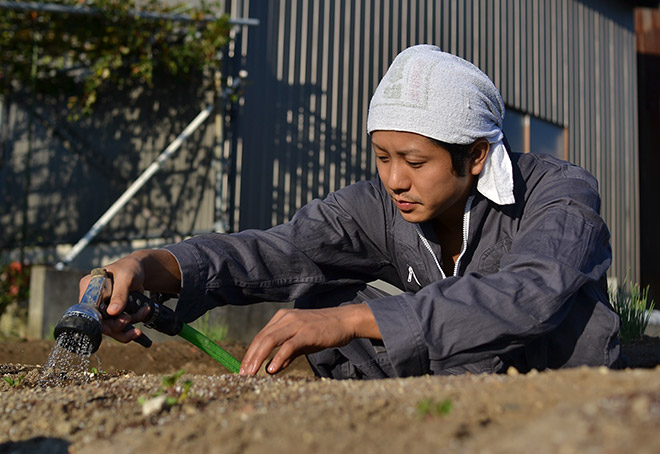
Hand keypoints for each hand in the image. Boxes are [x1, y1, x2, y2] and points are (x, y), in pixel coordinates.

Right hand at [77, 249, 180, 342]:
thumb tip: (112, 312)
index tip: (111, 328)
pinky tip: (141, 320)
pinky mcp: (113, 314)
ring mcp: (102, 308)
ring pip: (111, 328)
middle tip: (130, 318)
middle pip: (99, 322)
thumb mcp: (126, 277)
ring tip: (143, 312)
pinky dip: (131, 327)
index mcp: (88, 287)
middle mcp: (92, 299)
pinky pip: (119, 327)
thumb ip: (120, 294)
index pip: (88, 310)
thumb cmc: (130, 268)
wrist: (140, 270)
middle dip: (117, 324)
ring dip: (128, 326)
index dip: (98, 322)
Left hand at [239, 303, 380, 375]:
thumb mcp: (301, 343)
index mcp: (282, 318)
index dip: (250, 353)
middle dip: (249, 358)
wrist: (345, 322)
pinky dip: (278, 358)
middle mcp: (286, 318)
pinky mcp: (307, 332)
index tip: (243, 369)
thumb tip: (270, 369)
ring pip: (270, 340)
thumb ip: (286, 354)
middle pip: (261, 338)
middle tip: (241, 375)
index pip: (260, 336)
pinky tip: (271, 370)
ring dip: (257, 358)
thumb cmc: (322, 332)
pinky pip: (288, 345)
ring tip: (250, 374)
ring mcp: (296, 324)